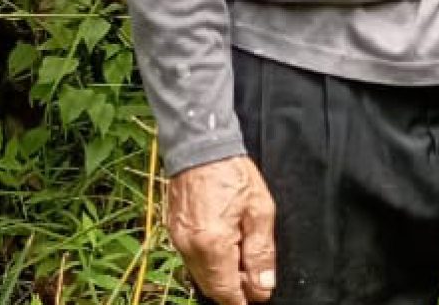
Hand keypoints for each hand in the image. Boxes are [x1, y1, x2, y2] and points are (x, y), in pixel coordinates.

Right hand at [166, 155, 276, 303]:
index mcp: (213, 244)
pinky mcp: (175, 234)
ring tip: (244, 262)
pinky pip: (192, 261)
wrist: (201, 149)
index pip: (226, 290)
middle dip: (235, 290)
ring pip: (201, 276)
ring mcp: (178, 242)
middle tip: (256, 280)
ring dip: (222, 278)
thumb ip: (262, 251)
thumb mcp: (260, 210)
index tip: (260, 296)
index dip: (245, 299)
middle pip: (212, 287)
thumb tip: (264, 284)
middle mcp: (190, 248)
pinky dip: (210, 264)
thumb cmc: (232, 174)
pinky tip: (227, 251)